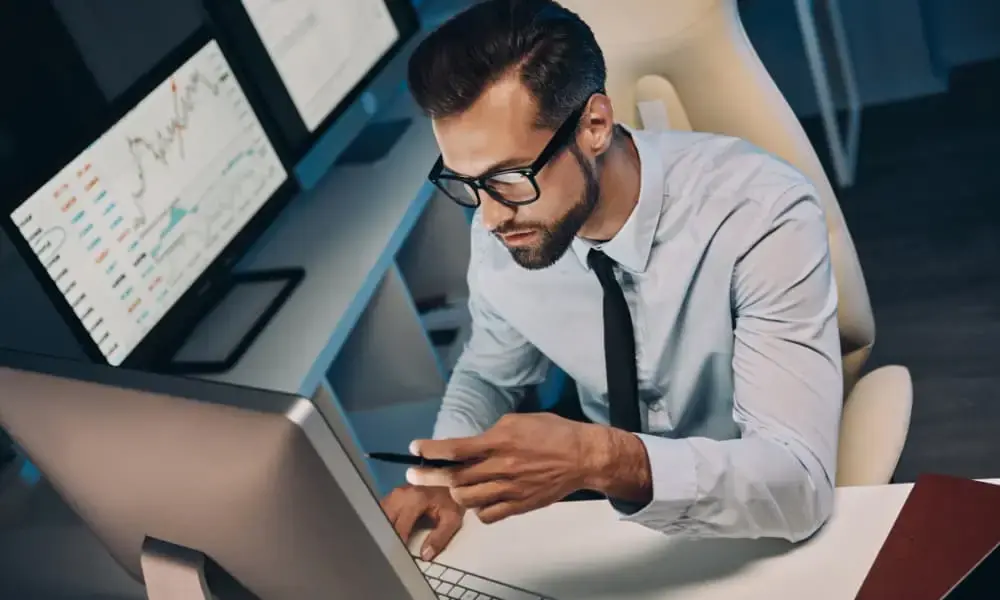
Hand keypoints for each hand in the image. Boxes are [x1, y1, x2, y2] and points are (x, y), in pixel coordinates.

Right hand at [380, 484, 464, 559]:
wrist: (450, 479)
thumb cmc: (451, 497)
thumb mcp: (452, 518)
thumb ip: (439, 538)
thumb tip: (425, 555)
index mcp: (415, 500)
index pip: (399, 528)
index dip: (397, 544)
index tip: (397, 558)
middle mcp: (400, 495)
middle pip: (385, 521)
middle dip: (386, 538)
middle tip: (390, 553)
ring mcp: (395, 493)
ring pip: (381, 515)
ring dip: (382, 530)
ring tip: (388, 544)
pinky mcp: (393, 494)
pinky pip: (382, 510)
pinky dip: (383, 522)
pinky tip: (387, 532)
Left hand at [410, 413, 605, 523]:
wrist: (583, 456)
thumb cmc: (554, 433)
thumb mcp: (519, 421)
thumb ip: (492, 434)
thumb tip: (472, 445)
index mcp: (500, 441)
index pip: (456, 449)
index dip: (431, 450)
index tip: (415, 449)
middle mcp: (501, 466)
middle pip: (454, 478)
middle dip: (429, 476)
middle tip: (414, 475)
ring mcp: (510, 489)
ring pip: (467, 499)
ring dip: (453, 493)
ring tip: (452, 486)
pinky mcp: (519, 505)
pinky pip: (488, 515)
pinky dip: (477, 509)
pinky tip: (479, 500)